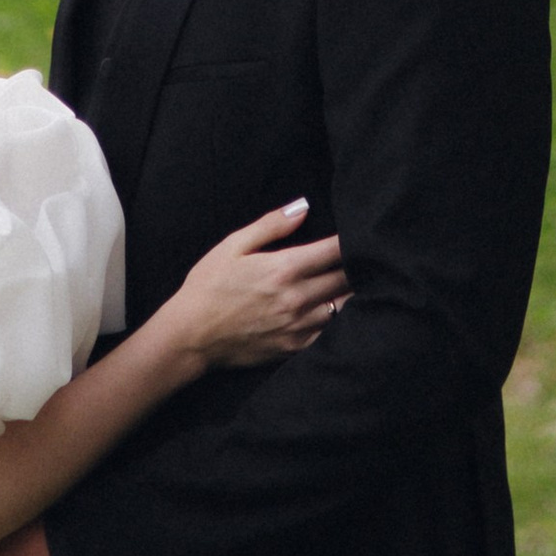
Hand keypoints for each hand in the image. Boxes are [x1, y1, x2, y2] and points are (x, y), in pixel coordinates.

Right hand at [162, 198, 345, 372]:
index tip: (359, 235)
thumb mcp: (233, 245)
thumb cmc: (208, 286)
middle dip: (357, 266)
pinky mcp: (294, 348)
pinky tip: (339, 311)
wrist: (191, 335)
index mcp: (283, 268)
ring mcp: (297, 326)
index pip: (334, 251)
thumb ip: (272, 225)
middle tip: (365, 257)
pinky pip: (330, 334)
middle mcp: (296, 298)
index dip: (350, 241)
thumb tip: (303, 207)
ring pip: (343, 307)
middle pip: (345, 279)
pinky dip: (339, 320)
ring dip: (352, 293)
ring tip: (358, 282)